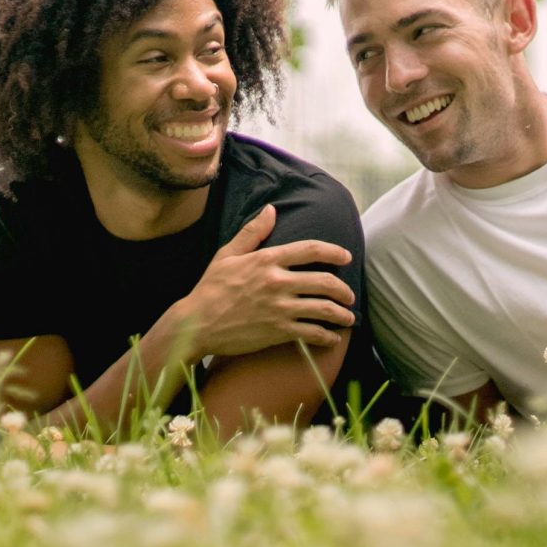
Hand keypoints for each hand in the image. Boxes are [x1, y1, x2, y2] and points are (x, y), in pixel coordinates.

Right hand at [168, 205, 356, 358]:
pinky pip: (313, 333)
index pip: (311, 250)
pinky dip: (327, 336)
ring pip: (324, 309)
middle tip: (350, 295)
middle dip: (344, 289)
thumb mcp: (228, 254)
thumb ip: (253, 232)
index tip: (346, 257)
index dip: (334, 252)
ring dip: (342, 314)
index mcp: (267, 260)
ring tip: (348, 318)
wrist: (196, 324)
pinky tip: (332, 338)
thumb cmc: (211, 288)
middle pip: (325, 281)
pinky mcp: (278, 332)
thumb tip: (271, 209)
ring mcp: (280, 308)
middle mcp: (277, 282)